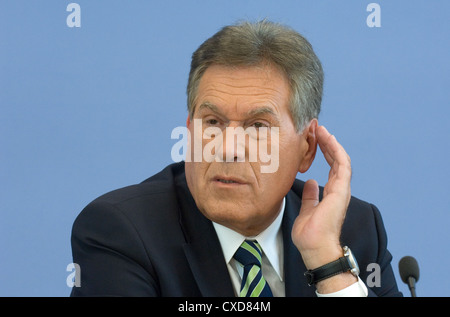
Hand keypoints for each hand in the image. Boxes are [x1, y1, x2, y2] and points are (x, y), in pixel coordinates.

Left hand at [292, 126, 355, 291]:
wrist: (315, 247)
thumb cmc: (310, 234)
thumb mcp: (307, 209)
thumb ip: (311, 196)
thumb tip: (311, 184)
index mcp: (331, 194)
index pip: (330, 167)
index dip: (324, 152)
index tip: (315, 139)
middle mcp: (338, 190)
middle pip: (335, 160)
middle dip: (327, 144)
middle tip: (317, 129)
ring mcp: (341, 190)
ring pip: (340, 160)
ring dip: (331, 144)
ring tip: (321, 130)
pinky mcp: (341, 190)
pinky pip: (342, 165)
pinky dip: (336, 150)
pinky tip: (329, 139)